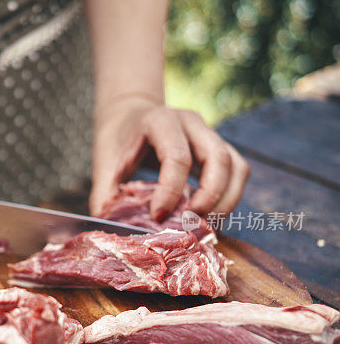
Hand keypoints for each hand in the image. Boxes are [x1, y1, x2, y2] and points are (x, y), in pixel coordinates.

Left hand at [90, 98, 249, 219]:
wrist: (130, 116)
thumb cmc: (119, 142)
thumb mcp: (105, 164)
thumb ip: (106, 194)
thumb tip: (110, 227)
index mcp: (160, 121)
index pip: (177, 157)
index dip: (171, 191)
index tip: (158, 216)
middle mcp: (191, 123)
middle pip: (218, 158)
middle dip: (209, 197)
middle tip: (191, 222)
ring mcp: (210, 133)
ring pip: (236, 166)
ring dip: (226, 201)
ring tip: (204, 224)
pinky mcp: (220, 148)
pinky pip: (238, 172)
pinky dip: (230, 197)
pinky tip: (211, 215)